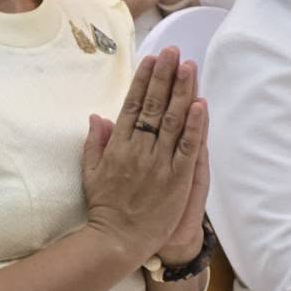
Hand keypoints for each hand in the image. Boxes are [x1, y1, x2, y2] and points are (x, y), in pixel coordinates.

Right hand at [81, 49, 205, 264]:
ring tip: (189, 66)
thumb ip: (95, 143)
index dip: (143, 81)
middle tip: (173, 52)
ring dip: (182, 91)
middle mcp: (139, 149)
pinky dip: (195, 125)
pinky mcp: (177, 178)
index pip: (133, 105)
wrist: (118, 239)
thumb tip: (97, 116)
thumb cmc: (104, 207)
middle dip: (165, 76)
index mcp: (118, 146)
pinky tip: (200, 103)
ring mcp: (159, 163)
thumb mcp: (91, 172)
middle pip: (155, 106)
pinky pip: (188, 147)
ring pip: (174, 120)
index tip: (152, 59)